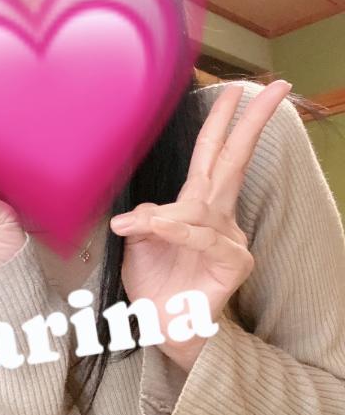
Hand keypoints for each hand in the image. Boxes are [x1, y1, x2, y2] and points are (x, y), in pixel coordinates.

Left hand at [110, 79, 292, 371]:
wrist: (162, 326)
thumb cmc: (155, 283)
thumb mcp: (138, 242)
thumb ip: (145, 216)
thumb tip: (146, 208)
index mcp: (195, 204)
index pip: (211, 155)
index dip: (220, 123)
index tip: (232, 90)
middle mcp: (217, 214)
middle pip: (235, 160)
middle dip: (251, 123)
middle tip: (275, 88)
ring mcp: (229, 236)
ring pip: (202, 206)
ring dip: (169, 215)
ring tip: (141, 230)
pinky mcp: (234, 260)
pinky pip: (203, 237)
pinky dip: (178, 232)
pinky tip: (160, 232)